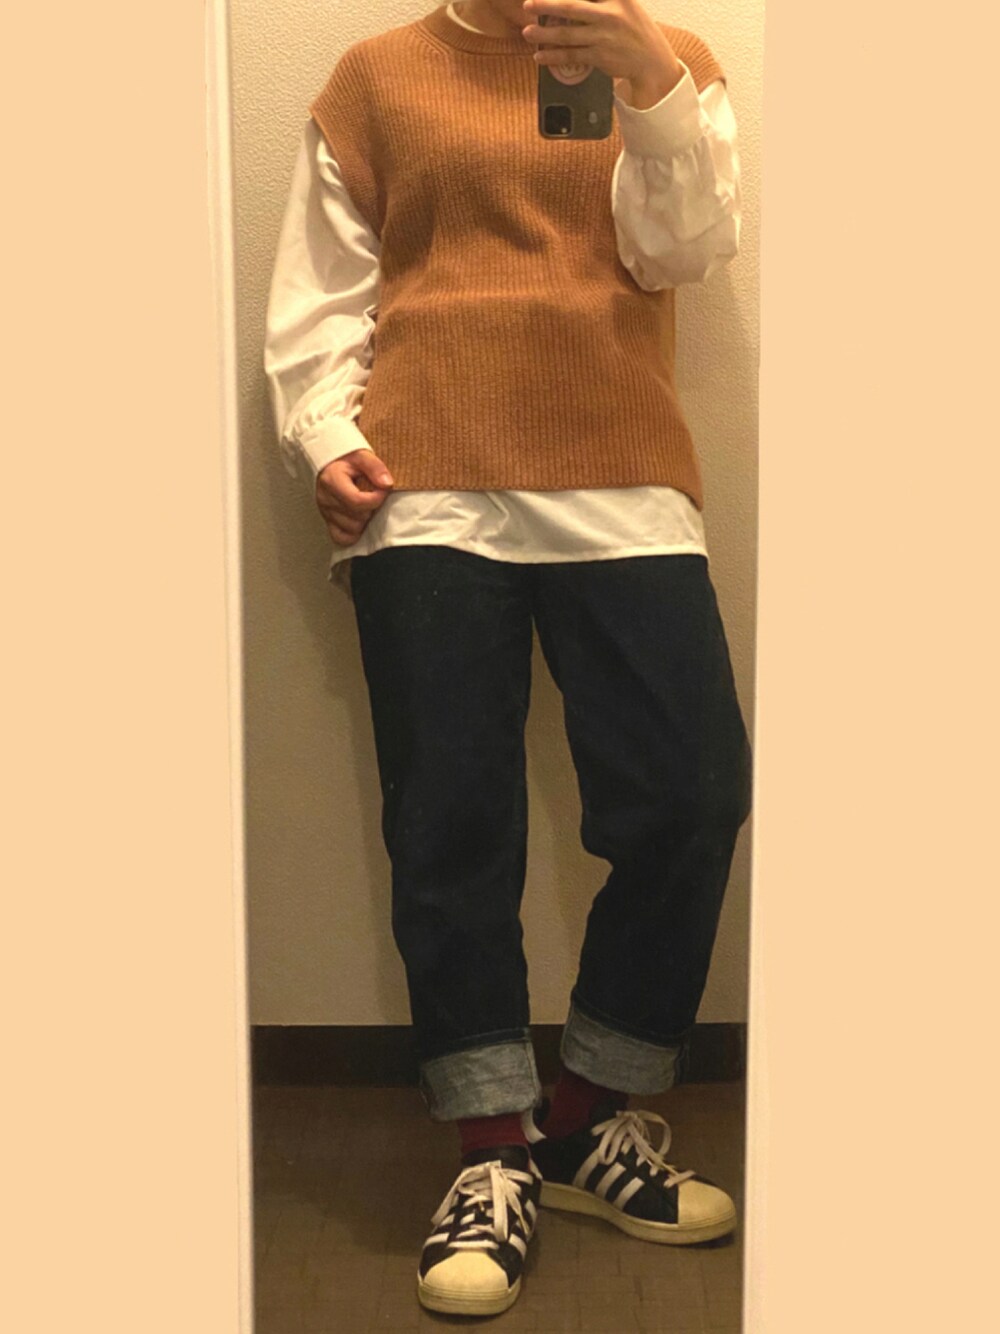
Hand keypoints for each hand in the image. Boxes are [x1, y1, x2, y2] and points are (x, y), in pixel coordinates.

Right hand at [315, 448, 393, 547]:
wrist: (329, 460)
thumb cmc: (345, 458)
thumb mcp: (362, 455)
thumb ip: (375, 467)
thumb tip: (387, 484)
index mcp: (331, 481)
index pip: (358, 501)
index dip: (377, 498)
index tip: (383, 488)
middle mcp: (325, 499)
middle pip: (357, 517)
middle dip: (371, 508)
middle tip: (374, 495)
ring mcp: (325, 512)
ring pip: (352, 528)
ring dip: (364, 520)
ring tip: (366, 504)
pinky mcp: (327, 520)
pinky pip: (340, 538)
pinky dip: (353, 533)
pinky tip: (359, 520)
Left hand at [521, 0, 682, 99]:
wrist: (651, 61)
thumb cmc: (634, 28)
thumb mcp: (625, 4)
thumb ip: (602, 0)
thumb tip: (572, 6)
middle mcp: (609, 14)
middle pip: (571, 8)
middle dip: (547, 5)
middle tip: (527, 5)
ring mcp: (603, 37)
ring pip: (567, 35)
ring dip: (544, 35)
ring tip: (527, 32)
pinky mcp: (599, 57)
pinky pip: (571, 56)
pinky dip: (554, 57)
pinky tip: (539, 56)